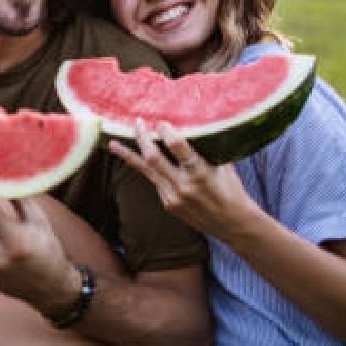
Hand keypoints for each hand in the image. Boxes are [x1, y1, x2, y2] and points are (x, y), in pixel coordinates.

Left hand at [108, 119, 256, 238]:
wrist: (232, 223)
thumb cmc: (231, 189)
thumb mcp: (224, 166)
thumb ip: (208, 148)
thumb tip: (193, 124)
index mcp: (201, 172)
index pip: (178, 147)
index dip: (166, 131)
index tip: (161, 121)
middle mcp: (184, 185)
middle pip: (154, 157)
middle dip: (143, 137)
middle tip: (138, 122)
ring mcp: (173, 197)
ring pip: (146, 170)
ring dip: (129, 154)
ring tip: (113, 143)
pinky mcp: (168, 204)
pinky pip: (154, 181)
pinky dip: (147, 168)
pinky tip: (137, 157)